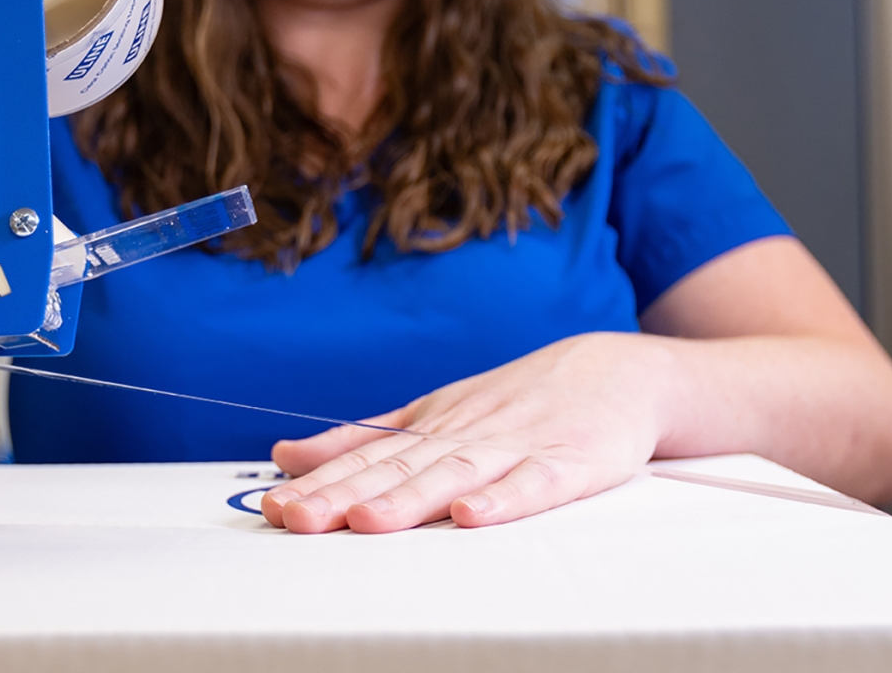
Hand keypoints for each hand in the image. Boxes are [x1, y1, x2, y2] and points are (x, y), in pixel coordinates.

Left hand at [260, 332, 671, 533]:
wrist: (616, 371)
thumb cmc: (518, 400)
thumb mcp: (433, 412)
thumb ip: (363, 439)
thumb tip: (287, 455)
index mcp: (431, 426)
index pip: (366, 458)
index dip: (319, 482)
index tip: (274, 505)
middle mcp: (465, 434)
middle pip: (398, 469)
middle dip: (344, 496)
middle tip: (297, 517)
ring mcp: (516, 446)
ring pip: (454, 475)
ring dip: (408, 499)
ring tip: (365, 521)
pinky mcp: (570, 463)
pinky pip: (534, 483)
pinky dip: (503, 499)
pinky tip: (470, 515)